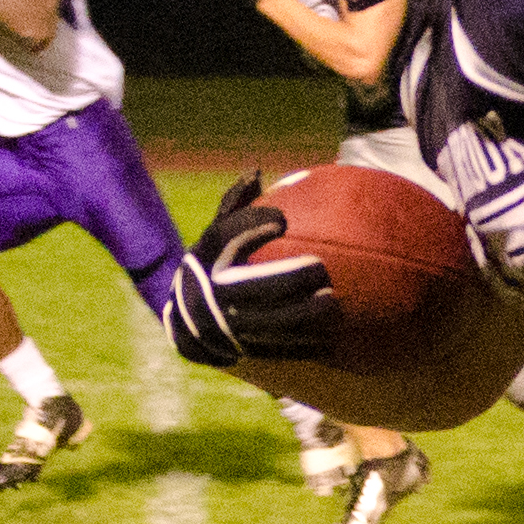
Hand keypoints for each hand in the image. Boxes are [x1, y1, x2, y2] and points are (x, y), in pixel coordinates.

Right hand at [161, 173, 339, 369]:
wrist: (190, 319)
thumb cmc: (216, 263)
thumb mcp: (218, 234)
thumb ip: (237, 205)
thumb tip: (255, 171)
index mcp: (205, 257)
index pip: (224, 237)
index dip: (250, 226)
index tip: (283, 220)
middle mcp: (209, 293)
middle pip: (249, 287)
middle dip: (285, 280)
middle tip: (320, 269)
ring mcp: (223, 326)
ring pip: (264, 323)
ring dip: (300, 316)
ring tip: (333, 304)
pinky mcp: (239, 351)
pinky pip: (273, 350)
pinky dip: (302, 344)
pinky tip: (332, 337)